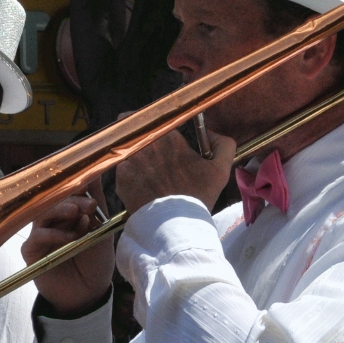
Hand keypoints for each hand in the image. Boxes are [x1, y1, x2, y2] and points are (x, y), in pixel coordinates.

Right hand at [22, 180, 114, 316]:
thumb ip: (98, 206)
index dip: (79, 185)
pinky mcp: (31, 250)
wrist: (88, 295)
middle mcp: (52, 219)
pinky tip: (70, 237)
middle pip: (55, 199)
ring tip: (78, 213)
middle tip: (90, 204)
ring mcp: (40, 233)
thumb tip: (96, 174)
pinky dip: (53, 234)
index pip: (69, 191)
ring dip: (61, 210)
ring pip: (43, 212)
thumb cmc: (95, 263)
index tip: (93, 181)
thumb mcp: (102, 232)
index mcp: (70, 212)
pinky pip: (37, 236)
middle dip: (73, 198)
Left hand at [115, 129, 235, 216]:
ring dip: (133, 156)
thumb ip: (222, 143)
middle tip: (149, 151)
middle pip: (132, 131)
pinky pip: (122, 171)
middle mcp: (144, 145)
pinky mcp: (120, 180)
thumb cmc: (198, 195)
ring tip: (146, 171)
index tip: (155, 132)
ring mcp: (129, 163)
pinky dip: (129, 175)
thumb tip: (210, 133)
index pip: (151, 118)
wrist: (175, 224)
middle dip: (139, 137)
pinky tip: (141, 185)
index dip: (150, 124)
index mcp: (167, 137)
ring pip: (126, 151)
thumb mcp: (221, 169)